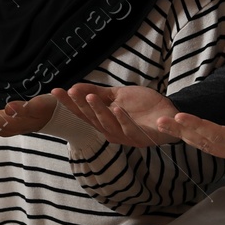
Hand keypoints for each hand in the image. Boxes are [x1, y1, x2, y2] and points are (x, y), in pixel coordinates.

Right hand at [51, 83, 178, 146]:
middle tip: (70, 92)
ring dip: (99, 111)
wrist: (169, 113)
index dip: (69, 102)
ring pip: (108, 124)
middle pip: (92, 119)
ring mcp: (126, 136)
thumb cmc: (143, 107)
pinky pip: (130, 129)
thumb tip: (75, 87)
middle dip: (80, 106)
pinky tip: (116, 108)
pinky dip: (123, 119)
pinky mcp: (142, 137)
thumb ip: (98, 93)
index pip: (83, 112)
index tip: (55, 90)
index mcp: (104, 122)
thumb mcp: (118, 95)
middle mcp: (111, 132)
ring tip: (91, 97)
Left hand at [156, 97, 224, 165]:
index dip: (198, 126)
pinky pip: (213, 146)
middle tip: (160, 120)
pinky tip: (182, 132)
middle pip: (208, 143)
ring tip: (164, 125)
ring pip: (207, 146)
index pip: (219, 135)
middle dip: (183, 131)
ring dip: (185, 136)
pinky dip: (195, 138)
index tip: (179, 116)